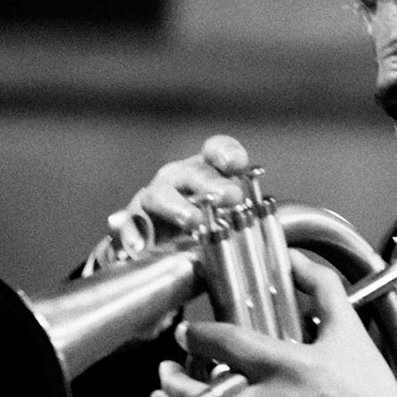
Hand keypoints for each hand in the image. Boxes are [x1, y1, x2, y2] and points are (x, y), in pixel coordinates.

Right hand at [104, 135, 253, 254]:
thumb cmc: (199, 224)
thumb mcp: (227, 217)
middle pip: (192, 173)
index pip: (216, 151)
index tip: (236, 165)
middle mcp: (178, 178)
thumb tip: (269, 231)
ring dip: (178, 207)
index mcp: (205, 172)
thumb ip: (244, 216)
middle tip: (231, 197)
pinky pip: (127, 224)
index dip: (227, 153)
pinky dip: (130, 231)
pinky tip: (140, 244)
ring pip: (161, 196)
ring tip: (193, 221)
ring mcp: (153, 198)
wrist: (157, 246)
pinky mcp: (133, 222)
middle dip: (212, 184)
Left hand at [153, 252, 396, 396]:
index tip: (186, 334)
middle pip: (203, 393)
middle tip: (166, 372)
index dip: (197, 335)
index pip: (228, 343)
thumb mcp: (351, 332)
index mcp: (289, 366)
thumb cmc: (372, 395)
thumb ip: (323, 289)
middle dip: (173, 381)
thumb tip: (296, 260)